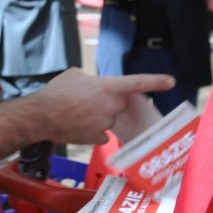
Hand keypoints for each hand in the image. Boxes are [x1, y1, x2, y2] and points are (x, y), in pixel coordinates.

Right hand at [31, 68, 174, 144]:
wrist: (41, 115)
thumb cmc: (56, 92)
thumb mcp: (75, 75)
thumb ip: (91, 79)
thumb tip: (91, 84)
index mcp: (108, 86)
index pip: (137, 82)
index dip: (156, 81)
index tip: (171, 82)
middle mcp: (111, 105)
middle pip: (119, 104)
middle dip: (108, 103)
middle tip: (86, 101)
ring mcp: (106, 123)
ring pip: (109, 119)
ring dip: (98, 117)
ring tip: (77, 113)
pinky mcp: (98, 137)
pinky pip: (102, 134)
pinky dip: (93, 131)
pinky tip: (78, 126)